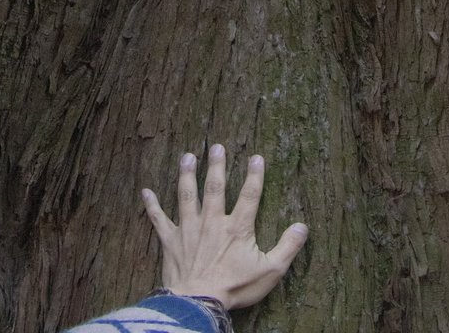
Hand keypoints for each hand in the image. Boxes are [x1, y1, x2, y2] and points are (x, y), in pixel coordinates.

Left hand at [141, 144, 307, 309]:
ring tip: (187, 156)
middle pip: (214, 187)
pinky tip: (145, 191)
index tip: (257, 156)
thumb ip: (287, 247)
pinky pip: (159, 220)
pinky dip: (152, 206)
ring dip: (186, 174)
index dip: (255, 175)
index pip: (249, 195)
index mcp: (237, 227)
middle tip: (216, 146)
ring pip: (187, 195)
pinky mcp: (171, 241)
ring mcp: (189, 229)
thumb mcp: (270, 271)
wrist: (198, 303)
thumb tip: (303, 227)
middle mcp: (212, 221)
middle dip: (216, 165)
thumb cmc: (235, 288)